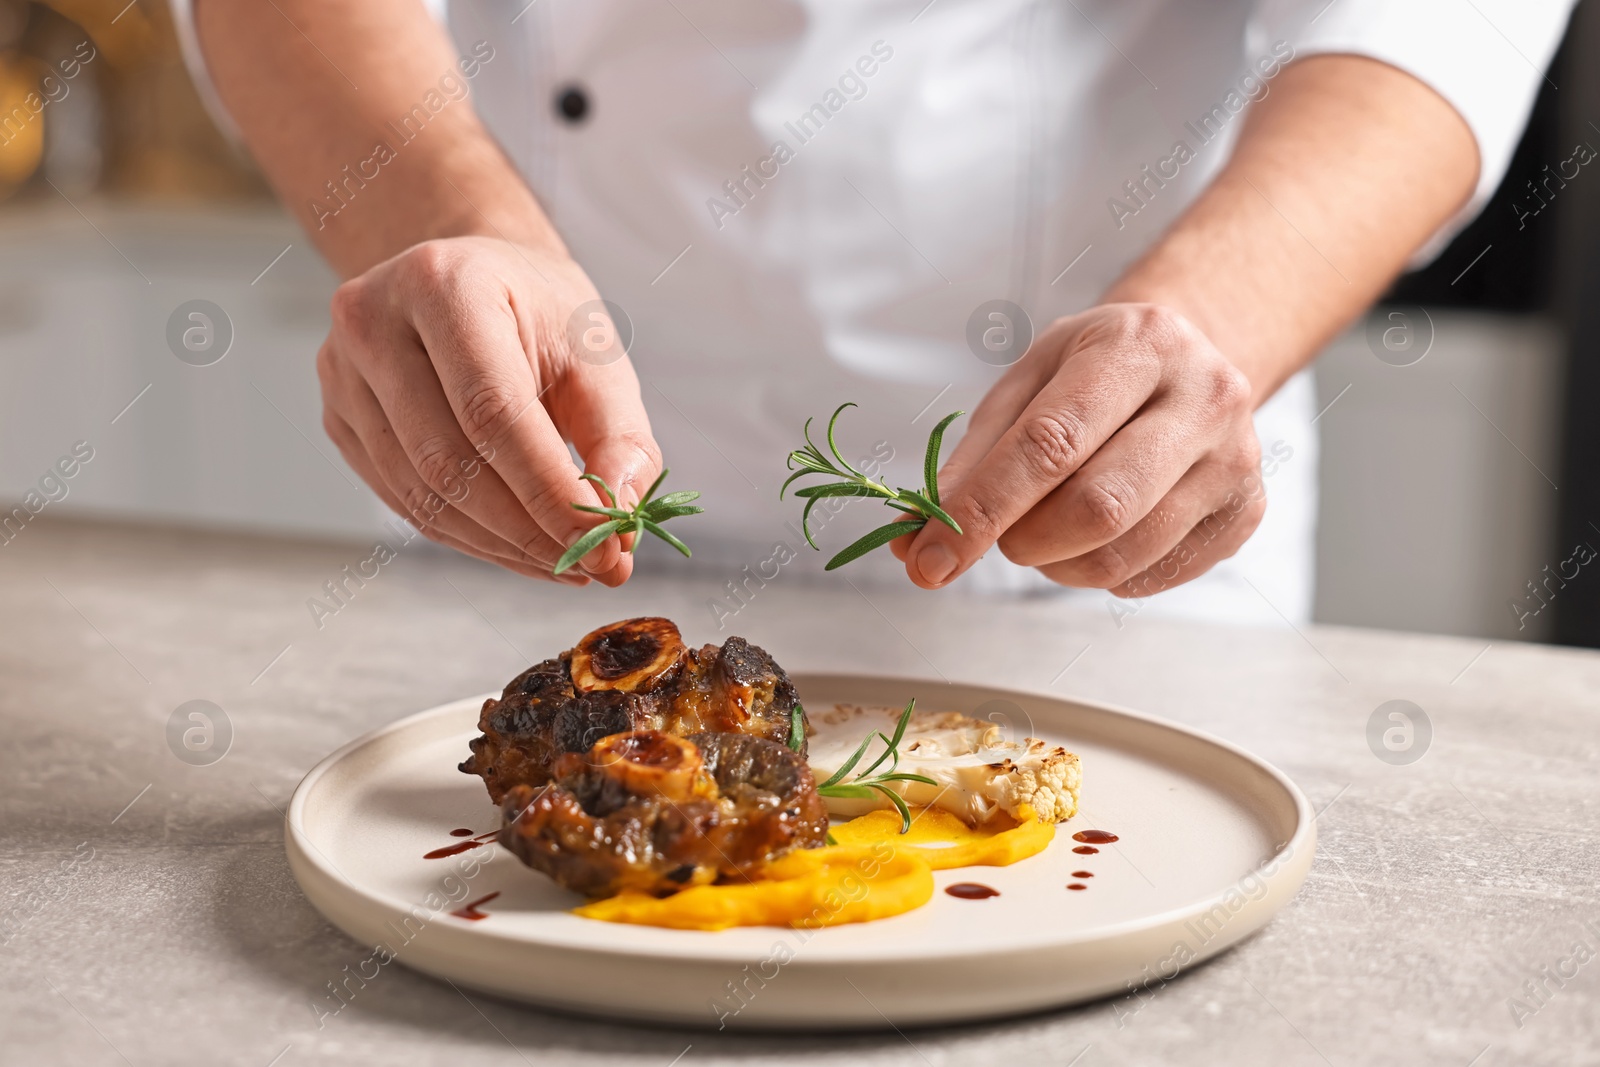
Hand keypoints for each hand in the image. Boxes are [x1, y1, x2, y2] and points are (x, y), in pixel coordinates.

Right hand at [317, 236, 661, 584]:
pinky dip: (469, 537)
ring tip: (564, 561)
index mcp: (445, 283)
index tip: (602, 546)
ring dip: (500, 545)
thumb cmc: (539, 313)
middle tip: (592, 565)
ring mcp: (342, 372)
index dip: (547, 491)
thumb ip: (621, 437)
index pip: (492, 411)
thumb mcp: (597, 356)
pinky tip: (521, 546)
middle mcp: (374, 319)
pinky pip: (403, 501)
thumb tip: (620, 523)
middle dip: (527, 529)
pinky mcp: (337, 418)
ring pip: (420, 493)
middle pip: (447, 459)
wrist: (472, 277)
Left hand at [893, 304, 1263, 596]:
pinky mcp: (1246, 514)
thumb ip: (972, 458)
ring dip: (1058, 565)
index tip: (930, 558)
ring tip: (1047, 533)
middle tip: (1002, 537)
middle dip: (1024, 540)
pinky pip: (1152, 576)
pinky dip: (1101, 573)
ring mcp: (1236, 460)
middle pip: (1097, 507)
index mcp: (1137, 346)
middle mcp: (1204, 397)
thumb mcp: (1029, 381)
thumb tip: (914, 539)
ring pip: (1124, 554)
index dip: (982, 510)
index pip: (1049, 443)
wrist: (1192, 358)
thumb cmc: (1098, 370)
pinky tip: (1098, 534)